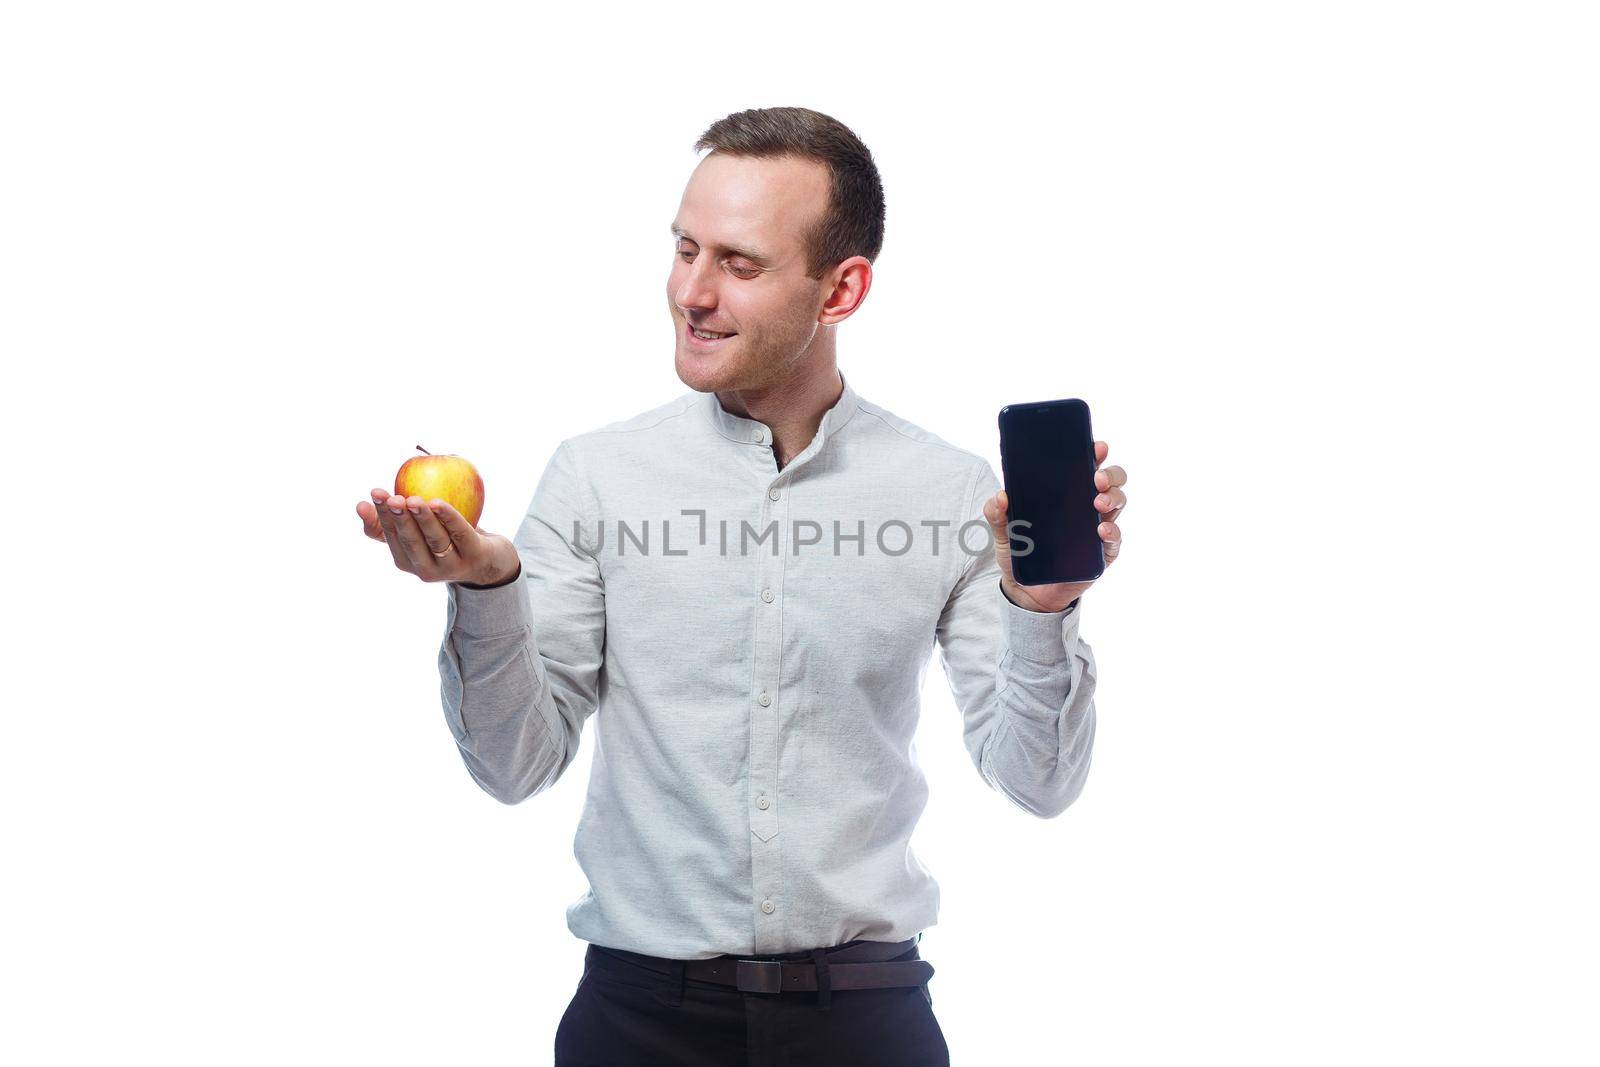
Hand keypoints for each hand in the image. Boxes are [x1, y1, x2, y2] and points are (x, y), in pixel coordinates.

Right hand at [356, 488, 519, 585]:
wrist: (490, 560)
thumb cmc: (446, 541)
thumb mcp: (417, 534)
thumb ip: (390, 524)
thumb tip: (361, 505)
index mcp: (407, 561)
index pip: (390, 537)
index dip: (381, 515)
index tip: (375, 493)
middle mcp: (426, 569)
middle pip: (411, 541)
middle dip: (400, 519)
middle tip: (392, 498)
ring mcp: (451, 566)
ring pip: (435, 539)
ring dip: (423, 519)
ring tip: (413, 500)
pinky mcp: (475, 556)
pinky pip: (460, 533)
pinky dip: (449, 518)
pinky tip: (438, 502)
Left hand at [983, 440, 1125, 612]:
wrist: (1026, 591)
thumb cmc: (1020, 554)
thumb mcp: (1002, 532)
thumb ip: (996, 513)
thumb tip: (1000, 496)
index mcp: (1067, 494)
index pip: (1087, 466)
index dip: (1095, 454)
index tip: (1096, 447)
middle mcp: (1087, 507)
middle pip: (1111, 481)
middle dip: (1109, 474)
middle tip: (1096, 478)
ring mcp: (1097, 528)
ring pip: (1118, 503)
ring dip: (1112, 498)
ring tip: (1097, 503)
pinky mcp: (1102, 553)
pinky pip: (1115, 538)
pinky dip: (1112, 531)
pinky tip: (1101, 530)